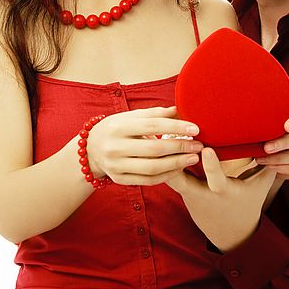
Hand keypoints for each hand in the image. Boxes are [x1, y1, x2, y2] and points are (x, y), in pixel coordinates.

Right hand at [87, 106, 202, 185]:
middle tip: (199, 145)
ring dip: (177, 164)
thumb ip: (155, 114)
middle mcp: (116, 147)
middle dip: (181, 147)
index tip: (195, 128)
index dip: (176, 127)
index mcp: (119, 126)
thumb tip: (181, 108)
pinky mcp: (120, 179)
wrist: (90, 148)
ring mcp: (116, 165)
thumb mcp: (131, 116)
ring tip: (194, 158)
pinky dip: (166, 175)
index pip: (153, 125)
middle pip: (155, 149)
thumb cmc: (117, 128)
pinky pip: (148, 180)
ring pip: (153, 168)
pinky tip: (179, 169)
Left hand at [167, 147, 276, 251]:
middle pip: (181, 180)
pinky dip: (163, 161)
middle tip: (168, 136)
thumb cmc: (248, 204)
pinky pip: (168, 176)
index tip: (205, 149)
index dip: (210, 164)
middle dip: (174, 161)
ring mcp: (188, 194)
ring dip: (164, 158)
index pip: (216, 178)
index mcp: (223, 192)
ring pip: (169, 177)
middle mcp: (202, 194)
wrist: (230, 234)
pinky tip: (157, 143)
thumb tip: (276, 140)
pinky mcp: (180, 192)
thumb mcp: (260, 187)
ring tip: (158, 133)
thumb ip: (268, 165)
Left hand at [256, 109, 288, 178]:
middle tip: (266, 147)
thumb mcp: (279, 123)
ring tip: (263, 159)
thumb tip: (259, 121)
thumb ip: (275, 121)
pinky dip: (285, 169)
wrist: (284, 150)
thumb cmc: (280, 131)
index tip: (286, 126)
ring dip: (280, 159)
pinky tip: (271, 167)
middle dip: (283, 144)